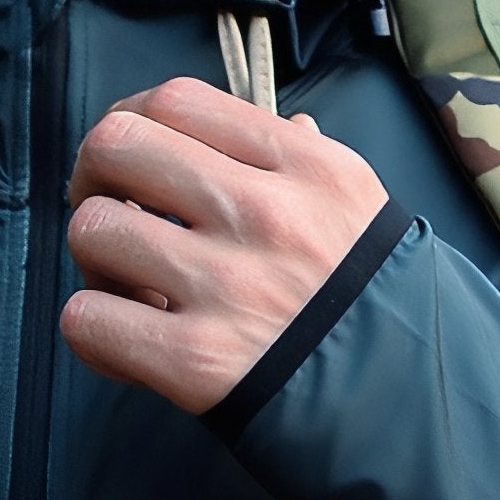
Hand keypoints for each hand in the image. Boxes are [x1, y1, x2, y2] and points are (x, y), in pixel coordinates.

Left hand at [61, 76, 388, 413]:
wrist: (412, 401)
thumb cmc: (372, 291)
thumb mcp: (355, 199)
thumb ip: (299, 152)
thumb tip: (265, 124)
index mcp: (300, 163)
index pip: (177, 98)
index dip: (133, 115)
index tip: (136, 151)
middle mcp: (261, 214)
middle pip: (117, 144)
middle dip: (95, 172)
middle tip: (113, 202)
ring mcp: (227, 287)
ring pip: (92, 228)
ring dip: (96, 256)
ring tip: (129, 278)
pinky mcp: (198, 364)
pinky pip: (88, 319)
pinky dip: (92, 327)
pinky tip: (130, 334)